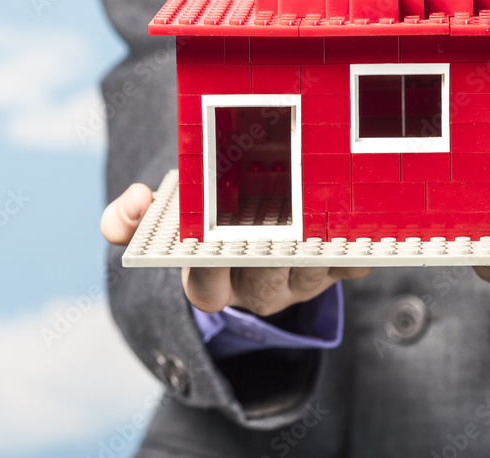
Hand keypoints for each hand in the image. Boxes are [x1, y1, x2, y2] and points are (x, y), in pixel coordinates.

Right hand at [101, 183, 370, 315]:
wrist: (256, 238)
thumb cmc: (206, 226)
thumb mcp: (163, 224)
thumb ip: (131, 219)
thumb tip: (131, 205)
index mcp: (212, 283)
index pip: (205, 289)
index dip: (208, 270)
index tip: (210, 239)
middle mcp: (259, 289)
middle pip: (264, 280)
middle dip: (268, 249)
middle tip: (274, 208)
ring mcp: (301, 282)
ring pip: (310, 271)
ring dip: (314, 241)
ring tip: (315, 199)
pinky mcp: (337, 271)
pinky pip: (351, 264)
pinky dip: (356, 242)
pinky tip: (357, 213)